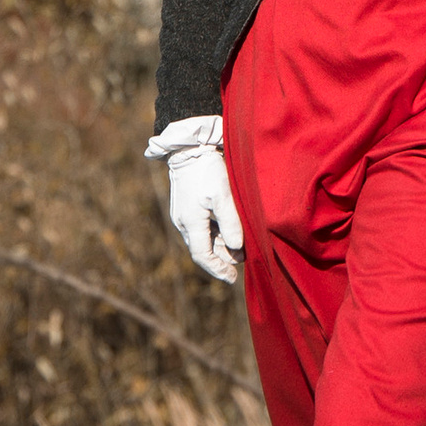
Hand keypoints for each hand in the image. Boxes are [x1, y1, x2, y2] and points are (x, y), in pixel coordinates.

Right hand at [146, 118, 243, 285]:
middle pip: (203, 249)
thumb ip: (230, 223)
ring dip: (220, 246)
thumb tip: (236, 248)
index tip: (232, 278)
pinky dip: (215, 234)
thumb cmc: (207, 170)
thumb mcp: (223, 196)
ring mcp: (183, 214)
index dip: (217, 269)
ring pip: (203, 238)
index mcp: (190, 223)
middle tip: (242, 262)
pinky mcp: (187, 206)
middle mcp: (183, 222)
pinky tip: (229, 233)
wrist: (189, 148)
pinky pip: (201, 227)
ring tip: (240, 249)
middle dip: (221, 259)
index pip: (202, 256)